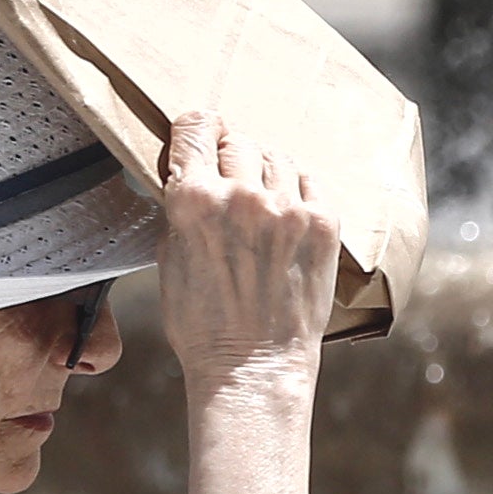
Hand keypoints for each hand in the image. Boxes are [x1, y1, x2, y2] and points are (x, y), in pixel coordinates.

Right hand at [153, 112, 341, 391]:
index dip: (197, 132)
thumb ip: (180, 207)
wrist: (252, 367)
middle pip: (238, 140)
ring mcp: (287, 208)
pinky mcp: (323, 224)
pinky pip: (311, 181)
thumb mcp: (169, 257)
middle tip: (231, 187)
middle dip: (230, 158)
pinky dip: (298, 192)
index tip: (201, 140)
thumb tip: (190, 174)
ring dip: (266, 175)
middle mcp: (242, 196)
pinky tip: (287, 219)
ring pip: (276, 157)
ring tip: (261, 209)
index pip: (197, 126)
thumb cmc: (203, 323)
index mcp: (194, 200)